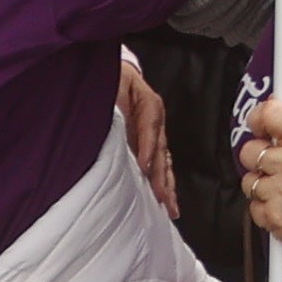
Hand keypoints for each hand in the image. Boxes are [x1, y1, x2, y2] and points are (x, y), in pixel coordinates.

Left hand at [116, 52, 175, 208]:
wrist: (115, 74)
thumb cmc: (111, 79)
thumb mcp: (112, 83)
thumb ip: (113, 101)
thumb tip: (110, 120)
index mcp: (148, 103)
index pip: (150, 125)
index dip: (147, 146)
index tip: (145, 167)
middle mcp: (155, 121)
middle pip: (161, 149)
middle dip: (162, 176)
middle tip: (162, 198)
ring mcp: (155, 134)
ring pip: (164, 161)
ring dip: (167, 184)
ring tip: (171, 208)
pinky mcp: (150, 145)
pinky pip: (160, 164)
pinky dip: (164, 182)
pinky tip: (167, 199)